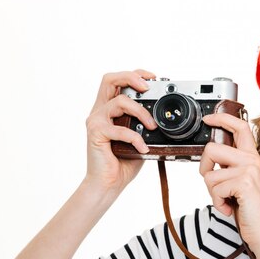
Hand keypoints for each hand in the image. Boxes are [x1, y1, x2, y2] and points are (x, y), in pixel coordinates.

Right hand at [84, 70, 157, 193]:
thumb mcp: (139, 138)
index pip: (117, 81)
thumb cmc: (123, 162)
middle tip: (148, 88)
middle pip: (109, 80)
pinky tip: (143, 147)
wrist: (109, 183)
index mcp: (108, 109)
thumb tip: (163, 117)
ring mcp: (96, 121)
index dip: (134, 74)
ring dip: (141, 112)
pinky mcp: (96, 133)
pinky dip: (135, 138)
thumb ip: (144, 124)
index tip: (152, 78)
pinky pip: (120, 129)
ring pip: (119, 102)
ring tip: (152, 125)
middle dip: (131, 78)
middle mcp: (99, 111)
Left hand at [199, 113, 259, 248]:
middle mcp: (252, 160)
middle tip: (214, 185)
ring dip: (213, 193)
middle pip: (212, 148)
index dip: (222, 118)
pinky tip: (230, 208)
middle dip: (204, 168)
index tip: (208, 118)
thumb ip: (231, 169)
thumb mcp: (241, 184)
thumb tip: (210, 159)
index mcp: (252, 158)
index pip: (240, 127)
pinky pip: (215, 188)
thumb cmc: (252, 212)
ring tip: (227, 201)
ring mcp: (249, 170)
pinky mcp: (245, 183)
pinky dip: (218, 203)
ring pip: (210, 174)